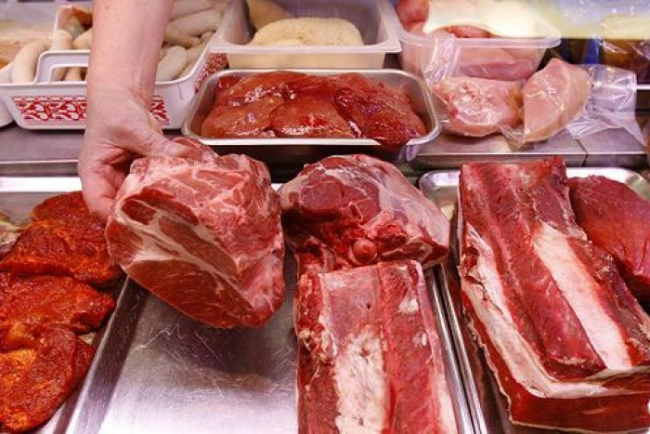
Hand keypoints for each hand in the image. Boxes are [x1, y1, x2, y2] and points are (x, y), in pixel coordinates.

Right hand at [79, 86, 201, 220]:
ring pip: (140, 201)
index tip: (136, 222)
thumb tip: (180, 157)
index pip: (98, 206)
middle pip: (121, 209)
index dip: (115, 218)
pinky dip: (165, 190)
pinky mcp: (143, 176)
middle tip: (163, 218)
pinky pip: (154, 188)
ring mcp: (127, 180)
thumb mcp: (132, 127)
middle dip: (140, 215)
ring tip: (175, 207)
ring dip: (156, 204)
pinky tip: (179, 192)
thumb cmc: (113, 110)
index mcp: (94, 174)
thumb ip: (154, 145)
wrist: (123, 98)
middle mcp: (109, 182)